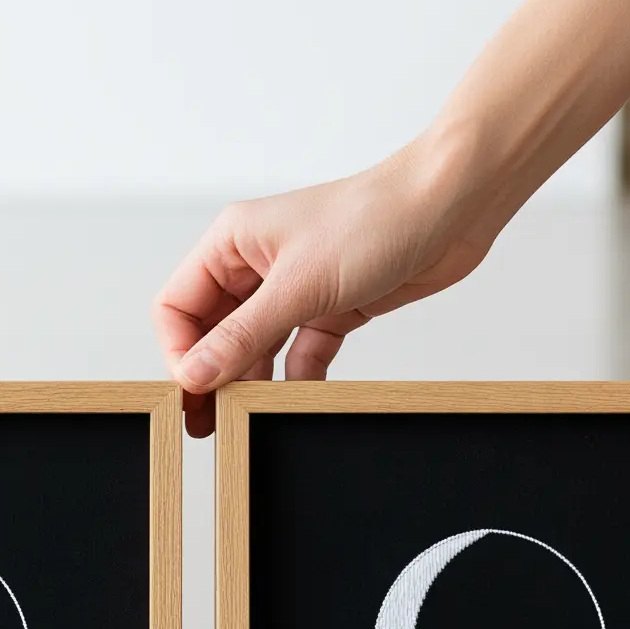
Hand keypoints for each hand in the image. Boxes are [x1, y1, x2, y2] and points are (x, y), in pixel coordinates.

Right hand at [151, 138, 500, 435]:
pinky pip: (301, 351)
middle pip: (214, 331)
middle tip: (209, 421)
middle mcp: (258, 264)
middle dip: (213, 373)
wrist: (451, 207)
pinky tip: (297, 399)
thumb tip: (195, 374)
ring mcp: (296, 287)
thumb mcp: (298, 286)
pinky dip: (299, 377)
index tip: (193, 389)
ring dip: (254, 379)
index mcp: (232, 243)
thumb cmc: (374, 219)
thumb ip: (242, 335)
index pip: (178, 305)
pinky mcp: (333, 306)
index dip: (179, 350)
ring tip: (249, 417)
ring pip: (257, 346)